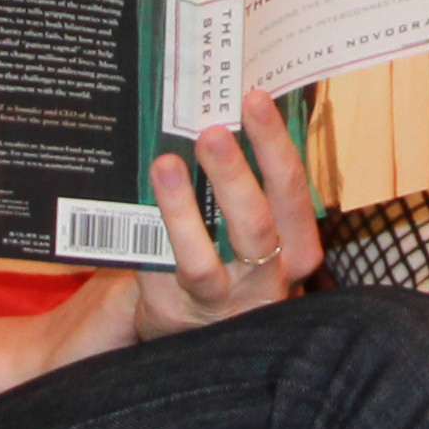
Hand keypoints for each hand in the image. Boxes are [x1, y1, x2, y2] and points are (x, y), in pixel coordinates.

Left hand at [82, 91, 322, 354]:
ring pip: (200, 261)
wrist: (202, 330)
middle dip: (233, 175)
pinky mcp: (173, 312)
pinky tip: (132, 203)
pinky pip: (156, 270)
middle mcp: (265, 281)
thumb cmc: (234, 259)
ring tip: (165, 165)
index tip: (254, 98)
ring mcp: (218, 302)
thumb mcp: (258, 228)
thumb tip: (225, 108)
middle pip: (256, 226)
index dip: (274, 143)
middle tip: (212, 131)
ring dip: (181, 210)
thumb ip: (252, 184)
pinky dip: (145, 237)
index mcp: (296, 250)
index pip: (292, 191)